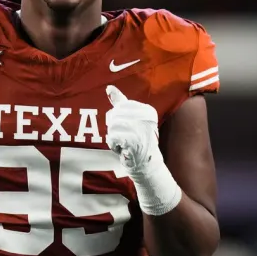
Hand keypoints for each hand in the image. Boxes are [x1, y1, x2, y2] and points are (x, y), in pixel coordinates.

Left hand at [105, 85, 181, 215]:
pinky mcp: (133, 139)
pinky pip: (111, 137)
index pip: (120, 107)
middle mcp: (146, 117)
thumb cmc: (138, 144)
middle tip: (128, 140)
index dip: (119, 120)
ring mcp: (140, 128)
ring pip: (111, 126)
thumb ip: (120, 102)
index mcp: (147, 110)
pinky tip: (124, 150)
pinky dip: (113, 145)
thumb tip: (109, 88)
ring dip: (114, 138)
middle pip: (114, 115)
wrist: (147, 167)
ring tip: (126, 145)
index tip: (131, 131)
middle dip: (115, 129)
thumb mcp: (130, 120)